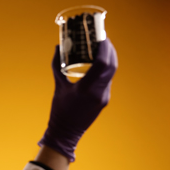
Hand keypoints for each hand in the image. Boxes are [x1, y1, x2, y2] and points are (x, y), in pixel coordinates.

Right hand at [38, 39, 117, 161]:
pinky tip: (98, 62)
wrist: (66, 133)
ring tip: (101, 47)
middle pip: (111, 66)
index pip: (102, 63)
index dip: (104, 47)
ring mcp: (104, 97)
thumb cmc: (59, 111)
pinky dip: (105, 68)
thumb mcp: (58, 87)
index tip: (100, 36)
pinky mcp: (105, 100)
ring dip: (109, 58)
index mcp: (86, 89)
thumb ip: (57, 66)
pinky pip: (108, 80)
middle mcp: (99, 92)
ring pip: (112, 72)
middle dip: (110, 49)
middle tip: (102, 38)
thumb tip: (57, 48)